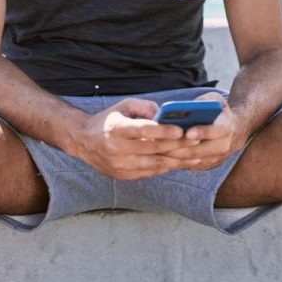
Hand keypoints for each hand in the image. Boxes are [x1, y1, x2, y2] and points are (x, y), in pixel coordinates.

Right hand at [70, 98, 202, 179]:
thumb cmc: (108, 120)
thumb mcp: (123, 106)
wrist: (84, 142)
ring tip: (195, 155)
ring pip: (155, 164)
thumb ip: (145, 107)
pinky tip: (180, 162)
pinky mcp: (124, 176)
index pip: (144, 130)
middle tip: (196, 140)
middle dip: (177, 145)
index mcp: (116, 129)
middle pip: (153, 149)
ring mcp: (120, 166)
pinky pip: (150, 172)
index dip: (164, 131)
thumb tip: (166, 114)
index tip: (181, 130)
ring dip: (177, 160)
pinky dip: (166, 167)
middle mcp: (117, 149)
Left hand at [161, 92, 244, 170]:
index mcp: (226, 128)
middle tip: (162, 143)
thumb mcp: (216, 101)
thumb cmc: (219, 112)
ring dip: (173, 155)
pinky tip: (160, 154)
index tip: (188, 132)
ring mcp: (214, 159)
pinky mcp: (205, 166)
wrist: (234, 132)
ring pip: (191, 160)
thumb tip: (188, 107)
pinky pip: (188, 165)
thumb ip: (204, 101)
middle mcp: (222, 146)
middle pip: (198, 150)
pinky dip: (175, 160)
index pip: (215, 131)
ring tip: (157, 148)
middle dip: (180, 147)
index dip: (202, 132)